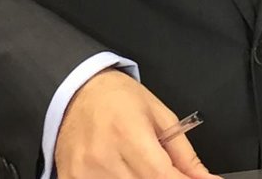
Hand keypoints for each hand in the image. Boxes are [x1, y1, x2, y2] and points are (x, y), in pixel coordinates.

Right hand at [54, 68, 219, 178]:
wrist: (77, 91)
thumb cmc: (118, 98)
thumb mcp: (159, 115)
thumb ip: (184, 154)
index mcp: (128, 135)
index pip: (162, 177)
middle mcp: (104, 157)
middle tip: (164, 168)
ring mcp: (84, 173)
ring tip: (138, 165)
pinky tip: (122, 171)